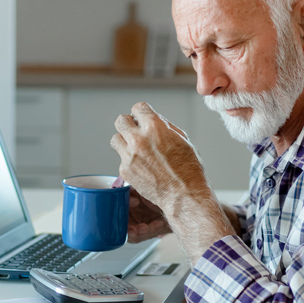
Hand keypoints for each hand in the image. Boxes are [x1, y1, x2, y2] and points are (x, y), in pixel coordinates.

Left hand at [110, 103, 234, 262]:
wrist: (183, 194)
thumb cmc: (188, 169)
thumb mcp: (183, 139)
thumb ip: (165, 126)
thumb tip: (154, 120)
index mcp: (155, 127)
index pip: (138, 108)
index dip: (141, 113)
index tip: (142, 118)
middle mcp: (139, 139)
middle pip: (120, 120)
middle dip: (128, 124)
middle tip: (134, 131)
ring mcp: (130, 155)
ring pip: (115, 138)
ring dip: (124, 141)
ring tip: (134, 148)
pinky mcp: (125, 170)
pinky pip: (120, 158)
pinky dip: (128, 160)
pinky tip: (141, 166)